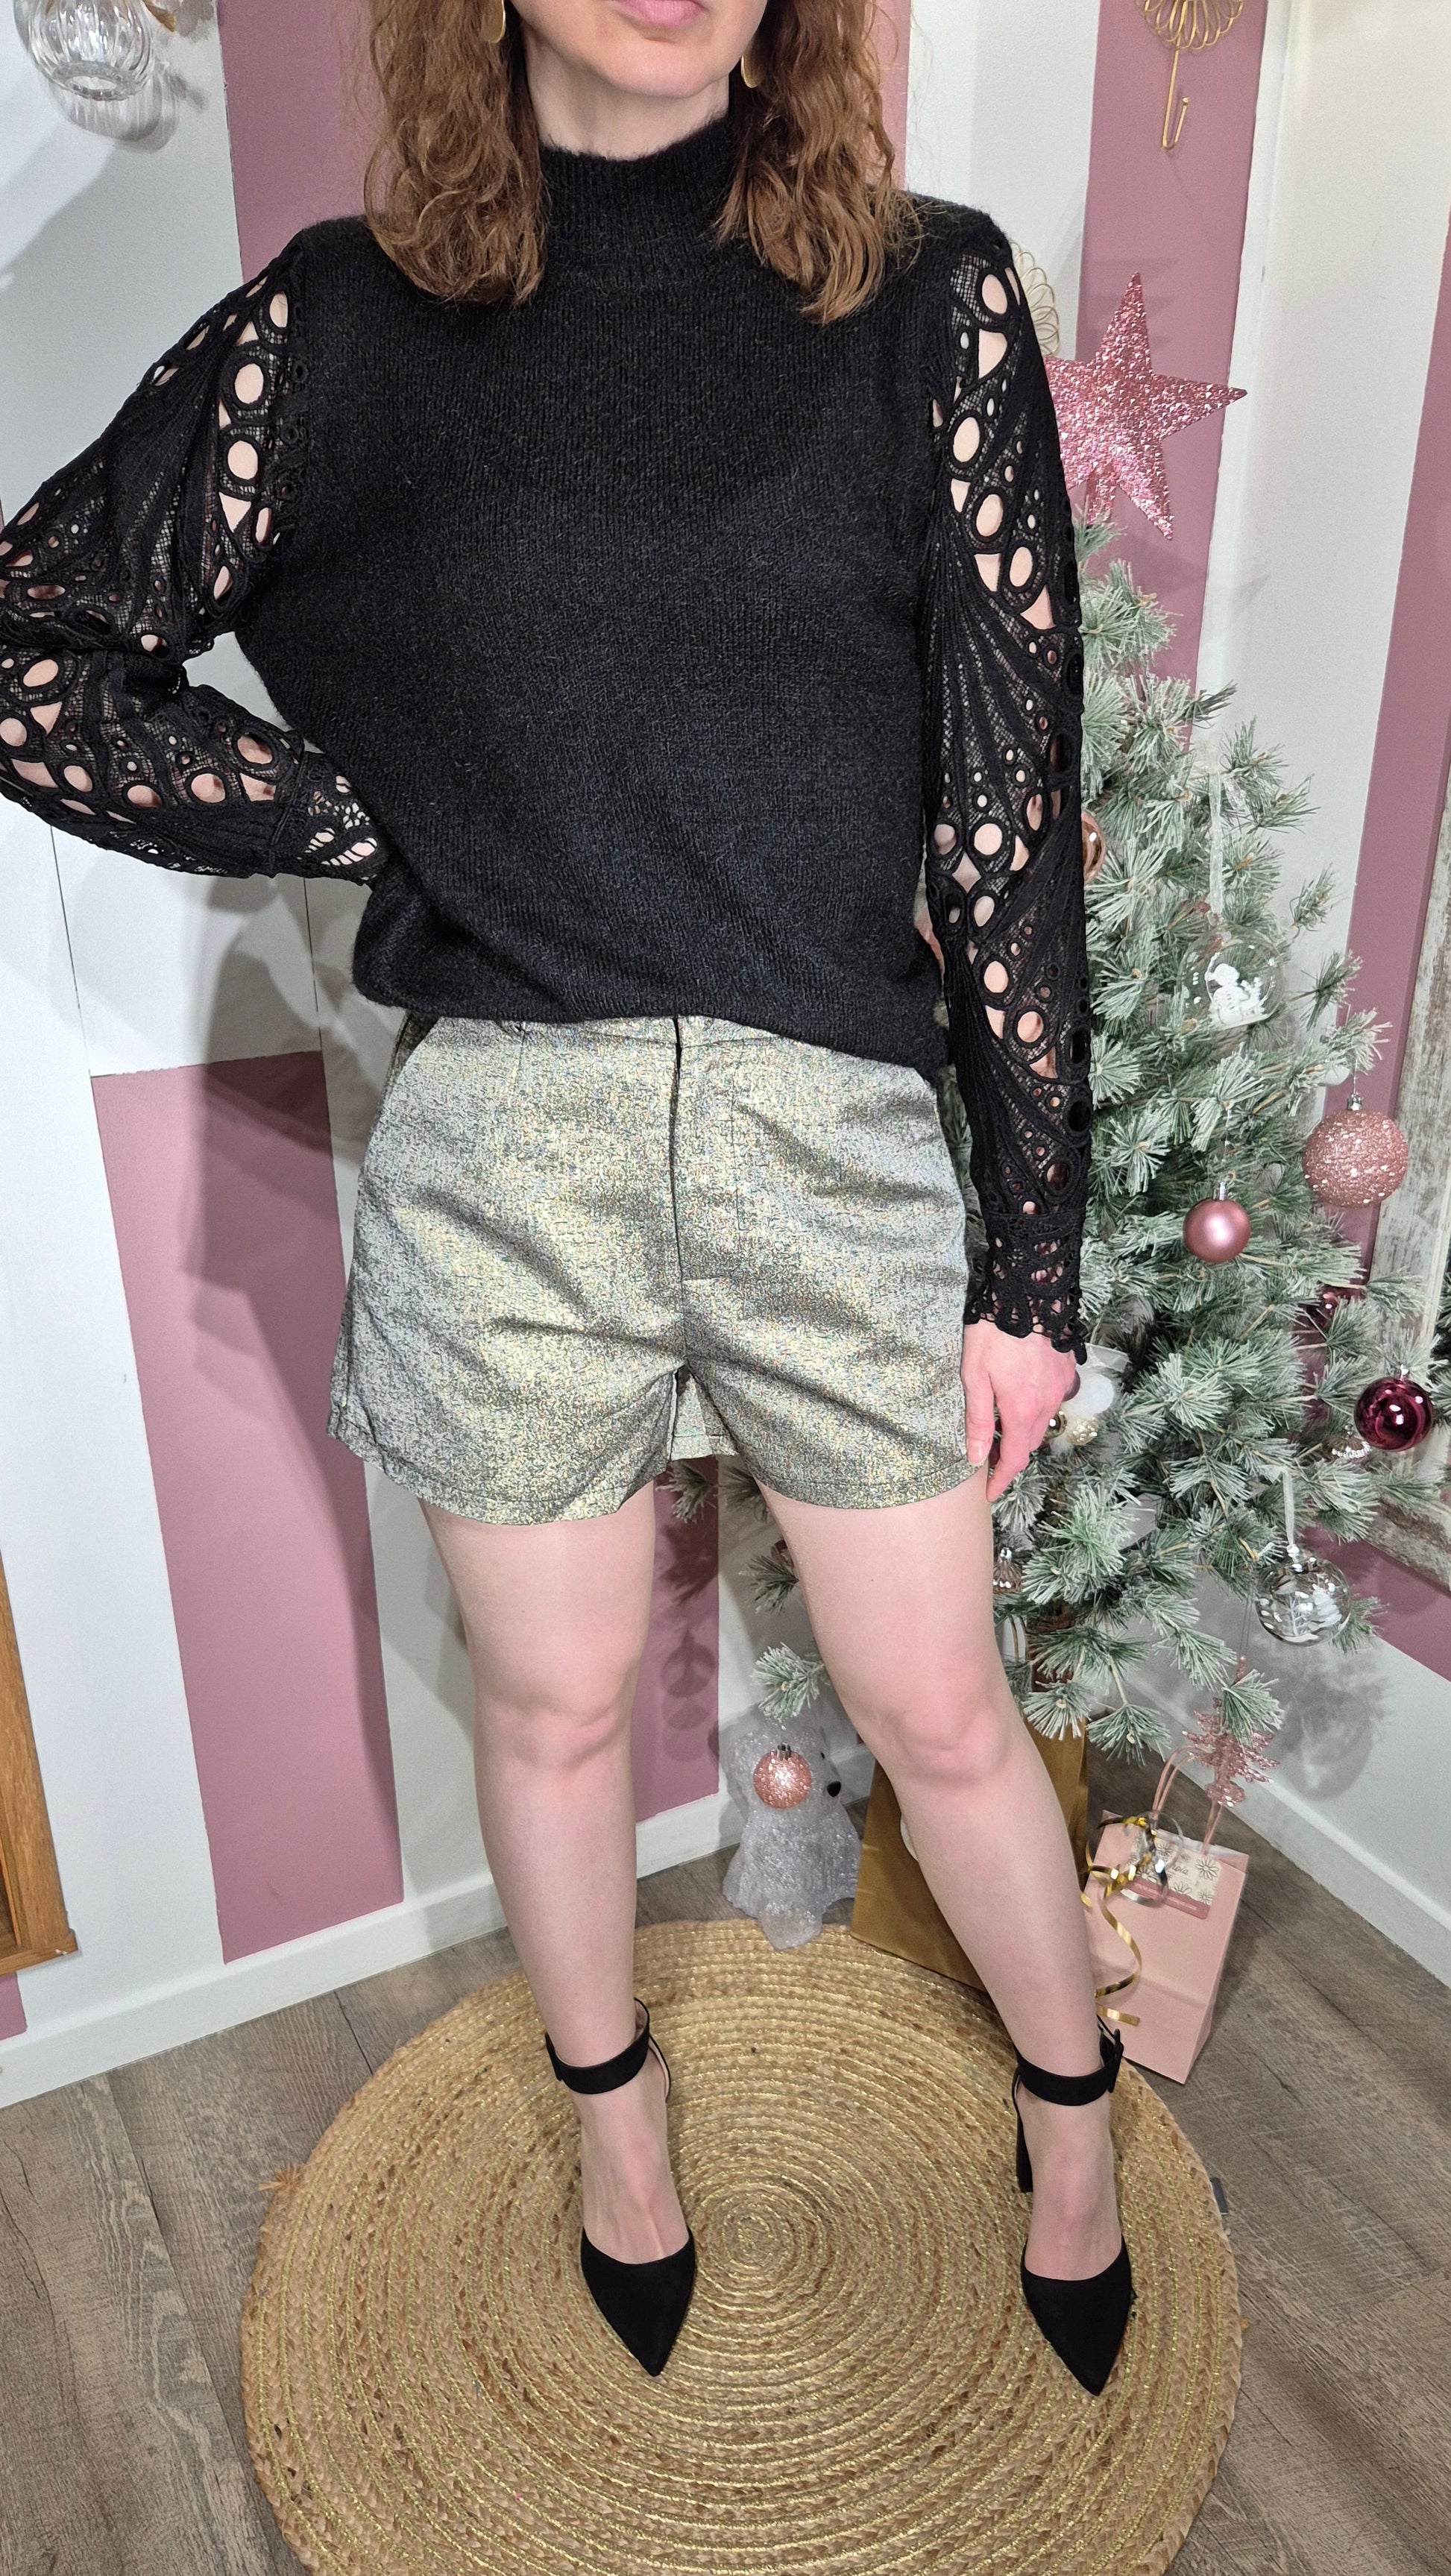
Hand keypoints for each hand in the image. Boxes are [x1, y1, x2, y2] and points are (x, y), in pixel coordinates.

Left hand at [961, 1317, 1079, 1500]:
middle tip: (986, 1457)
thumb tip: (976, 1458)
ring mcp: (1060, 1388)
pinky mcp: (1067, 1371)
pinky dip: (1038, 1408)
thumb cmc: (992, 1333)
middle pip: (1029, 1444)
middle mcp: (1047, 1404)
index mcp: (1021, 1410)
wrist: (1027, 1294)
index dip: (1002, 1480)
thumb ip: (976, 1420)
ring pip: (1042, 1422)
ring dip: (1023, 1431)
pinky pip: (1054, 1400)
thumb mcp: (973, 1377)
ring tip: (1000, 1426)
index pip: (1014, 1459)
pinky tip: (1023, 1396)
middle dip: (1009, 1457)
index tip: (990, 1492)